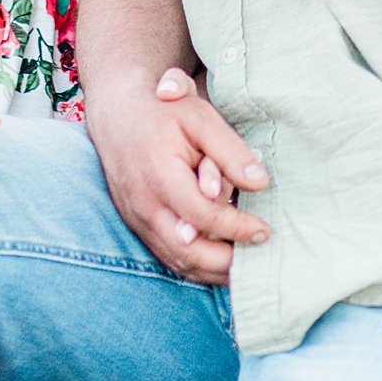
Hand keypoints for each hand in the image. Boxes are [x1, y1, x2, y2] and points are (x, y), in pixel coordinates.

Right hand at [87, 65, 269, 284]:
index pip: (205, 218)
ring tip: (244, 262)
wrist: (117, 111)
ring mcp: (137, 219)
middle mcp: (145, 205)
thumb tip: (260, 183)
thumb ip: (230, 151)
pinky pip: (166, 257)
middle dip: (227, 261)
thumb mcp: (201, 118)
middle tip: (257, 253)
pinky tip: (219, 260)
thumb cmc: (163, 111)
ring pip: (177, 262)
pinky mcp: (136, 224)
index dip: (238, 229)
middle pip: (189, 252)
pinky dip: (194, 265)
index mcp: (161, 177)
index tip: (264, 230)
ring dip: (212, 270)